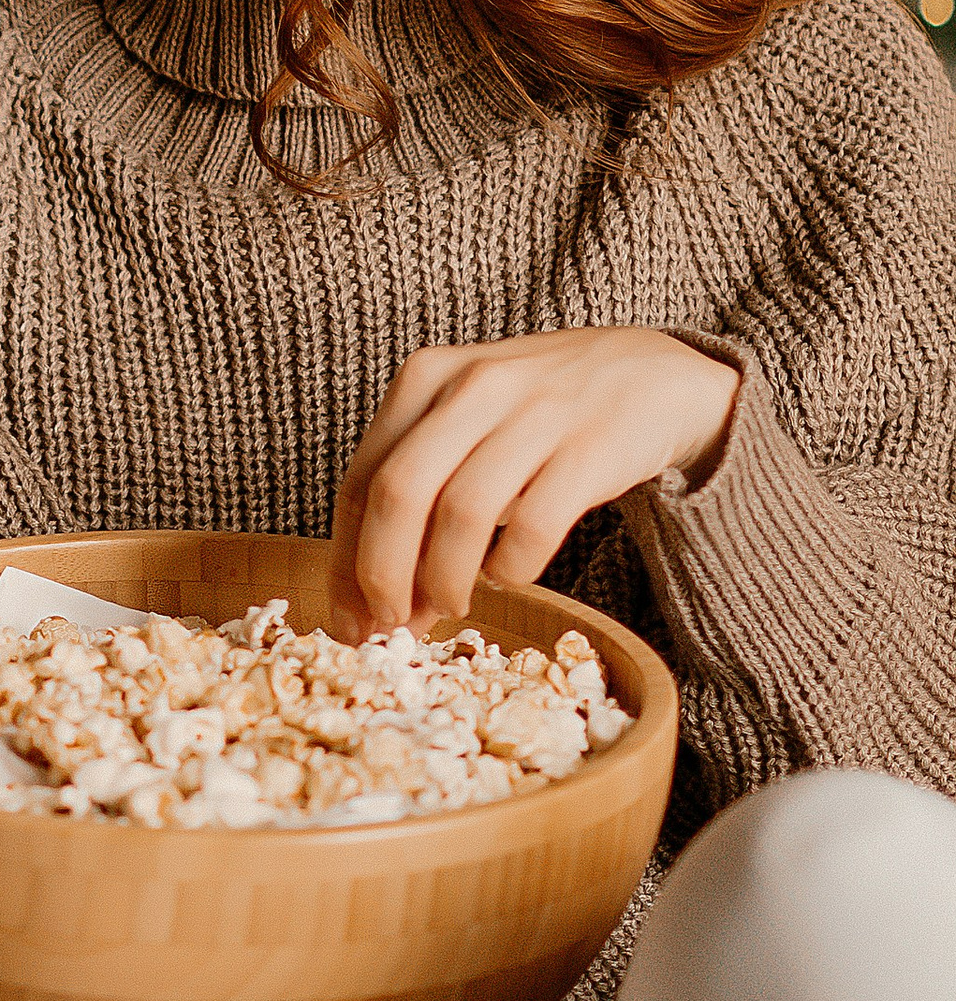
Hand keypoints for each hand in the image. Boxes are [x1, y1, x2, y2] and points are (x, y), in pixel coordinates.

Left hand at [334, 328, 741, 633]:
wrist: (655, 375)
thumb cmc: (542, 411)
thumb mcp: (468, 422)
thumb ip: (421, 491)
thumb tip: (377, 600)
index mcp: (425, 377)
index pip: (362, 479)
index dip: (346, 559)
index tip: (345, 616)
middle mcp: (474, 387)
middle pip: (399, 495)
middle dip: (382, 575)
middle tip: (390, 625)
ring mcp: (534, 414)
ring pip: (461, 514)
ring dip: (445, 579)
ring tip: (451, 606)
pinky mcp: (591, 448)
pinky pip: (532, 525)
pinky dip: (510, 566)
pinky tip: (509, 576)